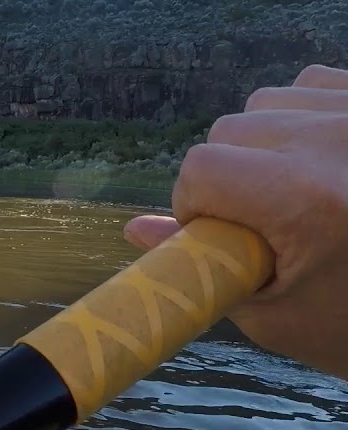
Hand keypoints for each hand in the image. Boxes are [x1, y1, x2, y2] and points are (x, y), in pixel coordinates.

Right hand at [123, 65, 347, 378]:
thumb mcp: (272, 311)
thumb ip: (198, 266)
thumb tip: (136, 230)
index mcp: (304, 199)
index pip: (202, 168)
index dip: (194, 208)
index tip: (219, 240)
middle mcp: (338, 142)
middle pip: (229, 130)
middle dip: (227, 178)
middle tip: (261, 225)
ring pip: (266, 102)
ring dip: (262, 145)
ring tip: (292, 193)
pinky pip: (314, 84)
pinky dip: (302, 118)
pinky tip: (318, 162)